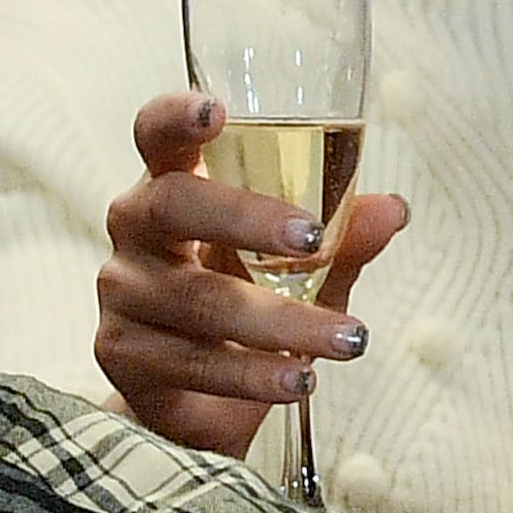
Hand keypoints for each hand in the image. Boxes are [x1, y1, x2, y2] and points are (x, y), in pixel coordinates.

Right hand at [93, 92, 406, 458]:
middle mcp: (134, 231)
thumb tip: (391, 210)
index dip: (175, 118)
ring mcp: (122, 293)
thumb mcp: (302, 268)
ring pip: (198, 300)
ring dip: (283, 322)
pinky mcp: (121, 354)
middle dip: (245, 217)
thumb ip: (339, 238)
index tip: (216, 111)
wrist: (195, 401)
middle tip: (311, 239)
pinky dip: (254, 375)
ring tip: (349, 339)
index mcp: (173, 186)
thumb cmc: (246, 307)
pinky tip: (300, 379)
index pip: (155, 136)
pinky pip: (192, 362)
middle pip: (172, 204)